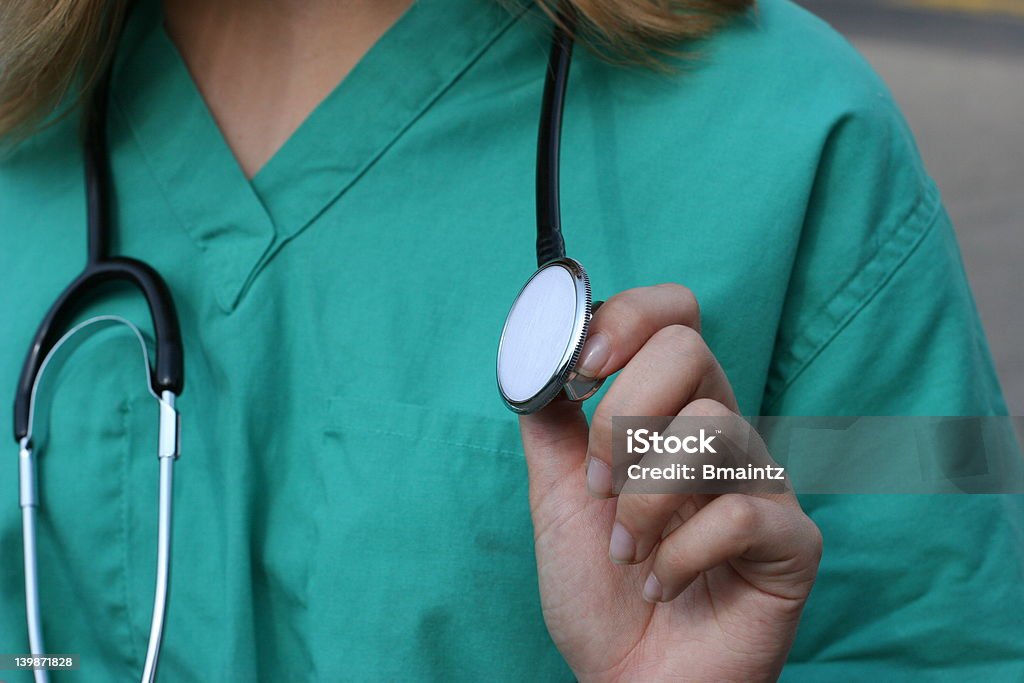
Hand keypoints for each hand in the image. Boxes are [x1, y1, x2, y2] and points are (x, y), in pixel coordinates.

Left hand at [520, 284, 821, 681]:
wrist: (629, 680)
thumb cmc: (599, 592)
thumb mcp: (557, 496)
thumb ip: (551, 424)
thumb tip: (539, 356)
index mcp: (671, 412)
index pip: (674, 317)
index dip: (629, 318)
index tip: (583, 368)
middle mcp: (723, 433)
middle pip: (689, 350)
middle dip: (620, 420)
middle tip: (599, 487)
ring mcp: (763, 484)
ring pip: (711, 426)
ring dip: (644, 498)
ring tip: (626, 550)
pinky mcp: (792, 542)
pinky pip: (739, 512)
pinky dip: (678, 554)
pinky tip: (662, 583)